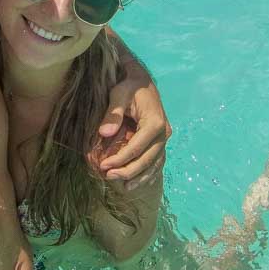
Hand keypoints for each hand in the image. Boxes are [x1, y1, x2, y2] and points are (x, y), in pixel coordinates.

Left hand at [95, 76, 170, 190]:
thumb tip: (104, 133)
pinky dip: (148, 173)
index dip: (121, 159)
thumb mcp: (119, 94)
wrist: (142, 82)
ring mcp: (164, 138)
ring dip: (140, 177)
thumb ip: (113, 113)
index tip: (104, 166)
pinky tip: (137, 182)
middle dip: (128, 171)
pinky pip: (157, 161)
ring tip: (124, 187)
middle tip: (109, 177)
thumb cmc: (129, 86)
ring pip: (154, 163)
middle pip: (147, 159)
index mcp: (155, 122)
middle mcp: (163, 132)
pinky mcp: (161, 141)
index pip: (137, 147)